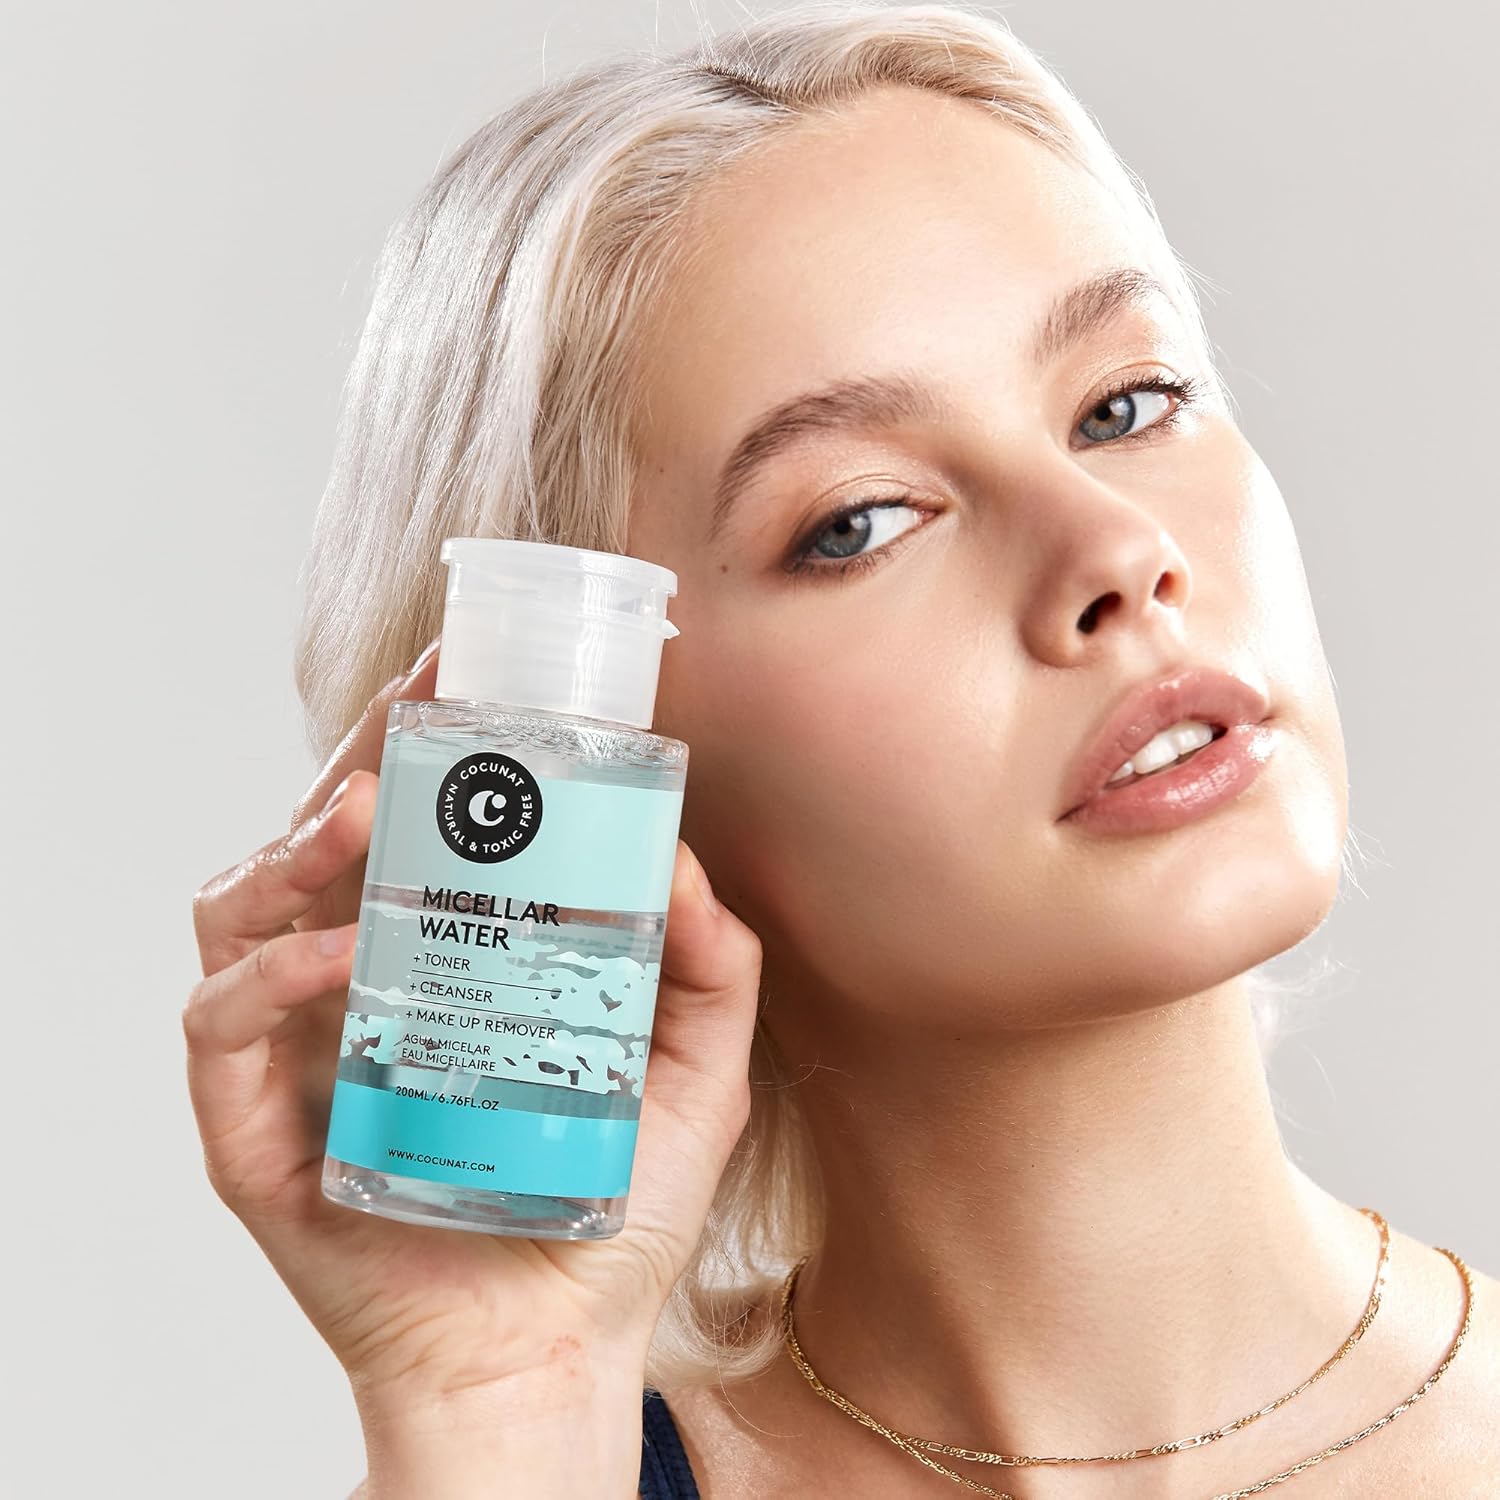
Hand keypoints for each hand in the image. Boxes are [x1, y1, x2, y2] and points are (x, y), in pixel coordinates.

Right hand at [184, 637, 763, 1415]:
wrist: (554, 1348)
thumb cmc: (608, 1208)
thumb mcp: (693, 1073)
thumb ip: (712, 969)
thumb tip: (683, 865)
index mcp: (441, 958)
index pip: (410, 825)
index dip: (421, 741)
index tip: (461, 676)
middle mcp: (357, 986)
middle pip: (321, 840)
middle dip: (359, 761)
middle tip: (412, 715)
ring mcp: (299, 1053)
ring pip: (243, 908)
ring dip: (295, 847)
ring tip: (368, 817)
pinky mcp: (253, 1130)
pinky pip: (222, 1025)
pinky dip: (272, 976)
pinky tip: (340, 953)